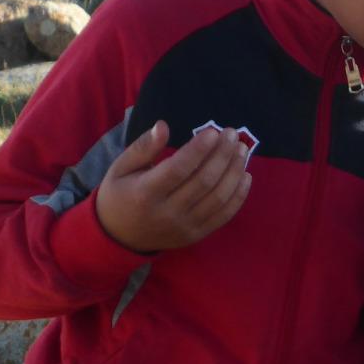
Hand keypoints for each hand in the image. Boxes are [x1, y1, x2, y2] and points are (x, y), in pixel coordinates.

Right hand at [95, 121, 252, 252]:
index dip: (199, 150)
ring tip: (242, 150)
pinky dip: (239, 196)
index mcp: (145, 193)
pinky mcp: (196, 235)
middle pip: (204, 182)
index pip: (178, 169)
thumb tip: (163, 126)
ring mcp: (184, 227)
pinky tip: (245, 175)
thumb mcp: (120, 168)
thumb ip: (142, 147)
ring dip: (234, 171)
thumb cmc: (120, 194)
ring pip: (218, 198)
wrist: (119, 237)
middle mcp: (167, 213)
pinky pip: (224, 216)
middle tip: (232, 133)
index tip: (213, 131)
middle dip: (222, 155)